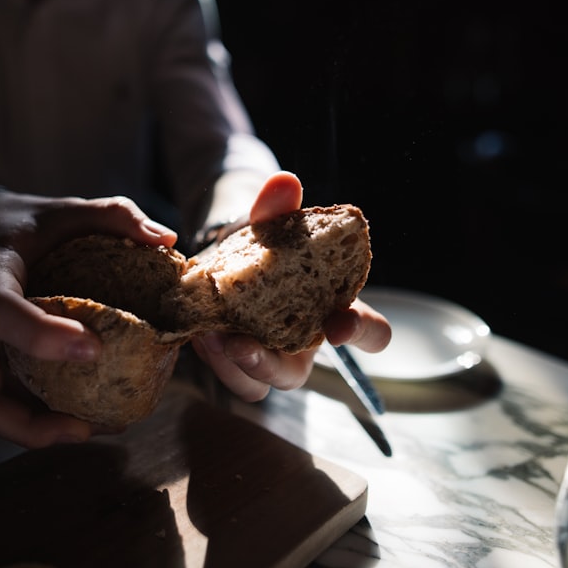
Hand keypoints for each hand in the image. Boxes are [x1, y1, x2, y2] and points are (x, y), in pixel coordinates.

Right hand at [0, 190, 176, 447]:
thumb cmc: (29, 224)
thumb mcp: (67, 208)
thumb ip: (116, 214)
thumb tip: (167, 237)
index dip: (39, 335)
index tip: (93, 347)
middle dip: (22, 421)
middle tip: (82, 424)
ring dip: (38, 432)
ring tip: (95, 429)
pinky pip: (11, 405)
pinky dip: (46, 420)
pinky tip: (95, 419)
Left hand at [191, 171, 390, 400]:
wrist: (231, 259)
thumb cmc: (267, 249)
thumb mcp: (272, 225)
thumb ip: (279, 209)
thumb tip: (284, 182)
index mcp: (333, 311)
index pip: (370, 333)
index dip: (362, 333)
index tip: (340, 326)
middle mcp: (303, 344)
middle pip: (297, 376)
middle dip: (270, 365)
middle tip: (243, 346)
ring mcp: (268, 359)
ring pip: (257, 384)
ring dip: (230, 366)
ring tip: (209, 335)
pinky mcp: (235, 364)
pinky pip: (227, 375)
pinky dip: (210, 359)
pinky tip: (197, 334)